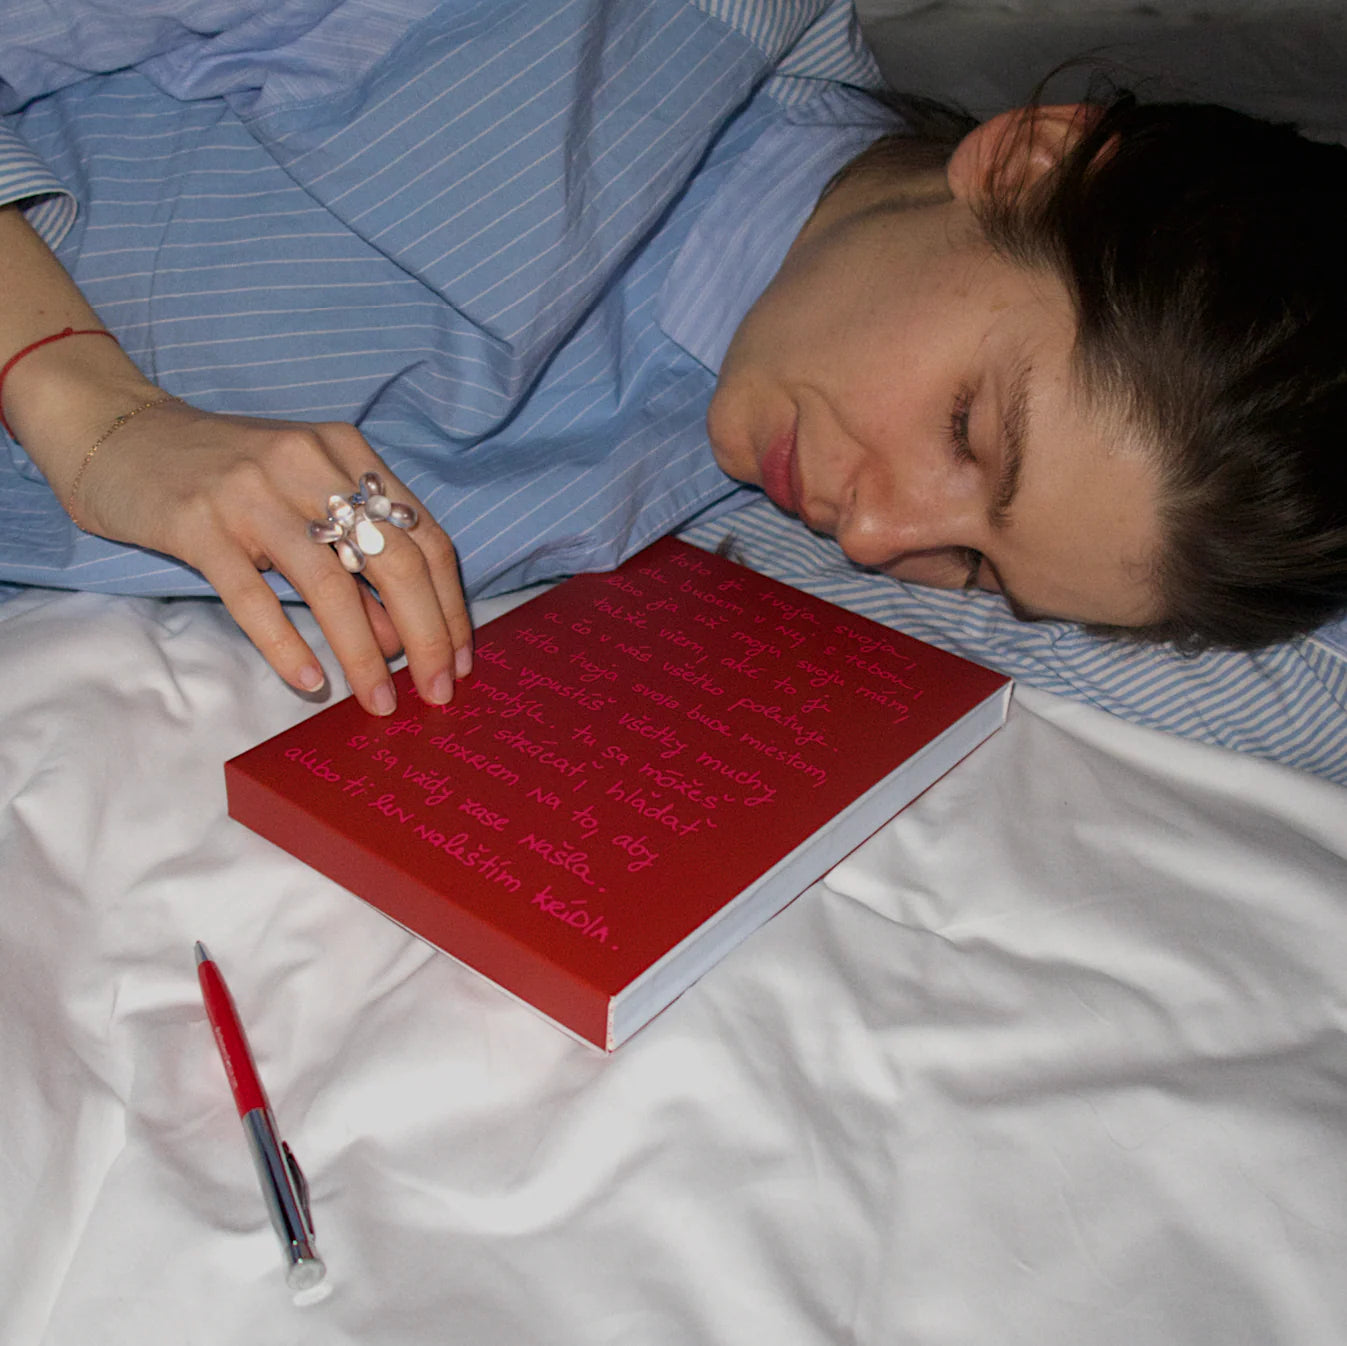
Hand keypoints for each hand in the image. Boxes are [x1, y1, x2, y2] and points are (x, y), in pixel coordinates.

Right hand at [77, 399, 470, 715]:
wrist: (120, 431)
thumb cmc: (225, 476)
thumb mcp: (302, 506)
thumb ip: (355, 563)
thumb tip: (402, 638)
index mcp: (346, 453)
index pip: (425, 537)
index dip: (450, 606)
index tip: (459, 662)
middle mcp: (307, 464)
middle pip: (394, 560)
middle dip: (427, 636)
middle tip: (436, 694)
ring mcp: (251, 492)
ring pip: (331, 585)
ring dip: (364, 655)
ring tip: (379, 702)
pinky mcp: (198, 523)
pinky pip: (254, 598)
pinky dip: (287, 646)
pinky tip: (311, 683)